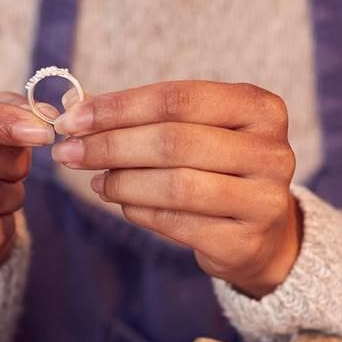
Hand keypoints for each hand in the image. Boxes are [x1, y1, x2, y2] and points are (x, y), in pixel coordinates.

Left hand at [51, 81, 300, 296]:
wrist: (262, 233)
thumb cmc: (219, 168)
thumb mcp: (196, 130)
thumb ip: (144, 116)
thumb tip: (76, 107)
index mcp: (260, 108)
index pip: (179, 99)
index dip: (120, 107)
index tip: (74, 119)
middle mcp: (272, 151)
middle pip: (174, 142)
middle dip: (111, 146)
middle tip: (69, 153)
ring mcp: (265, 200)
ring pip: (175, 186)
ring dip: (122, 181)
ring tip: (95, 181)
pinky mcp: (246, 243)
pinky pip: (178, 223)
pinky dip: (139, 211)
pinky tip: (121, 202)